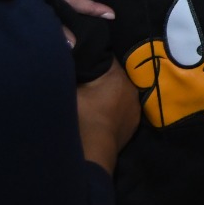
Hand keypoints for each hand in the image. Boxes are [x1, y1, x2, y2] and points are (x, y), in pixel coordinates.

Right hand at [76, 60, 139, 174]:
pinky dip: (114, 109)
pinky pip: (123, 109)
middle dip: (102, 76)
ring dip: (109, 93)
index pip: (107, 57)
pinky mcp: (133, 124)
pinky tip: (102, 114)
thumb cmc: (80, 117)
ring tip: (94, 97)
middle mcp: (132, 88)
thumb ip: (71, 70)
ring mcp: (135, 107)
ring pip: (121, 92)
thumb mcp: (69, 90)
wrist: (92, 152)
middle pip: (115, 75)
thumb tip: (68, 53)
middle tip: (86, 78)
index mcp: (118, 75)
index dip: (94, 57)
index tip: (83, 58)